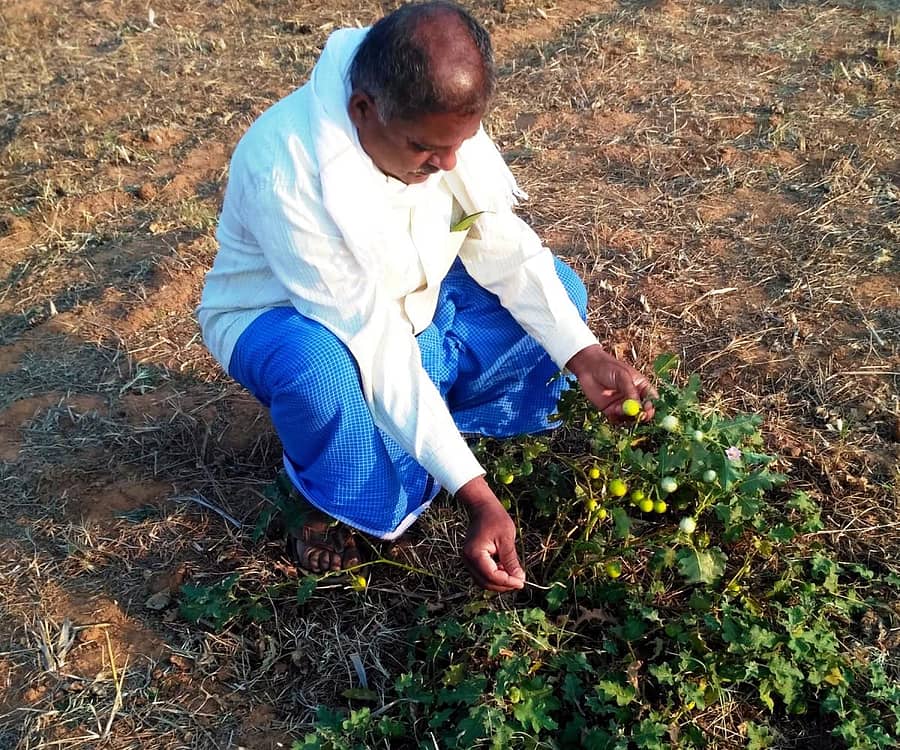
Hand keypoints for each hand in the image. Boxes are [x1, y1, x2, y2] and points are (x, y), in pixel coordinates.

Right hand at [456, 477, 525, 591]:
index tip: (522, 582)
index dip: (507, 582)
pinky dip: (494, 576)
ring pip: (483, 581)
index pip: (491, 576)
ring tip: (513, 573)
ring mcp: (468, 560)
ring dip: (499, 582)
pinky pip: (482, 574)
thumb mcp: (506, 539)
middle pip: (485, 582)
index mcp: (475, 553)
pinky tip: (505, 568)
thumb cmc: (495, 518)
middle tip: (519, 581)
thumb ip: (511, 560)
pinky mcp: (472, 560)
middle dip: (503, 585)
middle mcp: (468, 559)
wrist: (483, 508)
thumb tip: (519, 579)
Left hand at [567, 344, 657, 422]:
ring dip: (627, 418)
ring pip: (630, 418)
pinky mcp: (610, 411)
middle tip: (637, 417)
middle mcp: (634, 398)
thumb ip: (630, 391)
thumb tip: (638, 407)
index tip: (647, 410)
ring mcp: (622, 406)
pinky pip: (617, 421)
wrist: (589, 368)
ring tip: (617, 409)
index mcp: (641, 387)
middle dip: (641, 416)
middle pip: (643, 412)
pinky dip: (616, 421)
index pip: (651, 400)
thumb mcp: (622, 376)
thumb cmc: (608, 368)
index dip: (651, 407)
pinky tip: (612, 413)